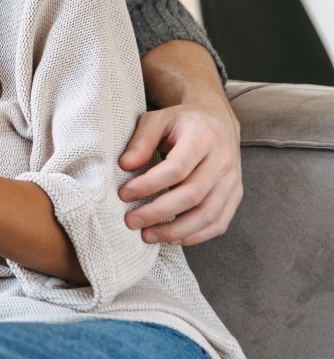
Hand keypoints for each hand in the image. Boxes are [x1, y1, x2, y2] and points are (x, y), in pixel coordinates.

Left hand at [118, 93, 241, 244]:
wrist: (217, 120)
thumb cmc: (181, 122)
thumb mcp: (157, 119)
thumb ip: (141, 141)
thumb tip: (125, 165)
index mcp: (203, 137)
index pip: (176, 168)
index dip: (149, 185)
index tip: (124, 194)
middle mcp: (223, 160)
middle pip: (192, 195)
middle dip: (158, 213)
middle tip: (131, 221)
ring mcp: (232, 180)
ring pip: (207, 214)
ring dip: (175, 230)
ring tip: (147, 236)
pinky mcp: (235, 195)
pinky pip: (219, 223)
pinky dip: (196, 236)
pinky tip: (172, 238)